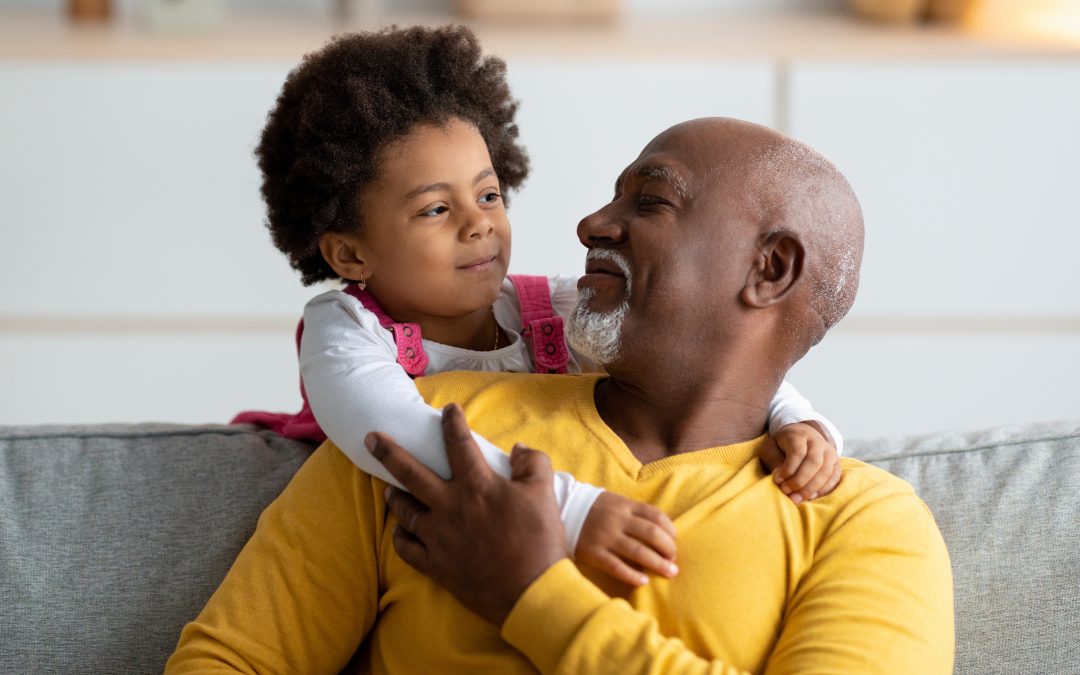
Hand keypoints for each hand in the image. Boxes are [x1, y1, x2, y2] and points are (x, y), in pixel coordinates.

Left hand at [365, 403, 566, 625]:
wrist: (531, 592)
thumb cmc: (539, 540)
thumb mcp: (545, 492)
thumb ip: (532, 462)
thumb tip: (518, 448)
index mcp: (477, 486)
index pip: (458, 444)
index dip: (452, 423)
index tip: (448, 410)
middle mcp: (450, 507)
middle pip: (411, 473)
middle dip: (389, 452)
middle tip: (372, 438)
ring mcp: (439, 538)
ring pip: (405, 510)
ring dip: (395, 496)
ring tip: (389, 487)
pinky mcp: (436, 565)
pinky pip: (407, 548)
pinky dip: (401, 536)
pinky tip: (400, 530)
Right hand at [576, 492, 677, 586]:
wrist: (563, 510)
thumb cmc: (596, 510)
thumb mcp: (616, 503)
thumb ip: (636, 514)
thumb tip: (662, 534)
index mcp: (625, 505)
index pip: (656, 516)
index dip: (670, 531)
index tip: (673, 543)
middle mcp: (617, 519)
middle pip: (652, 534)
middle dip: (668, 549)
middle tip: (673, 561)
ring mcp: (605, 536)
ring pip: (639, 551)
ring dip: (658, 564)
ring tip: (670, 572)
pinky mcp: (594, 552)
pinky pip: (617, 566)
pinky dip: (633, 575)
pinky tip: (644, 581)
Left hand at [758, 421, 841, 504]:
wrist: (802, 436)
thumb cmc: (782, 446)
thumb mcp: (770, 448)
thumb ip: (774, 461)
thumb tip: (780, 478)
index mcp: (799, 435)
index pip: (798, 452)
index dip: (788, 469)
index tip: (777, 480)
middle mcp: (817, 441)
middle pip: (814, 462)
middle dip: (800, 481)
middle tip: (787, 492)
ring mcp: (829, 452)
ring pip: (825, 471)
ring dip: (811, 488)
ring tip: (797, 499)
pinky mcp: (836, 463)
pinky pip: (834, 478)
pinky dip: (823, 490)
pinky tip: (810, 497)